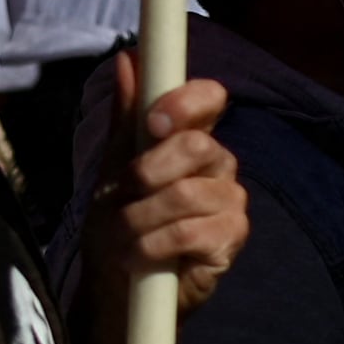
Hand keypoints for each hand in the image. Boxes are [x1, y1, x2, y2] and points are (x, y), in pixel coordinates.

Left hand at [84, 55, 246, 342]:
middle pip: (197, 145)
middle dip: (147, 173)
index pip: (210, 98)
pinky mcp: (231, 241)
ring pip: (188, 194)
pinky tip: (142, 257)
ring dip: (141, 218)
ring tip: (126, 236)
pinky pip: (192, 232)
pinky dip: (154, 245)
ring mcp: (230, 203)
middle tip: (124, 197)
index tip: (153, 122)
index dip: (184, 103)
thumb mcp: (113, 166)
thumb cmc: (118, 222)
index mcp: (192, 138)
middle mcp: (219, 165)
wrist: (116, 285)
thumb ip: (126, 116)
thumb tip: (127, 59)